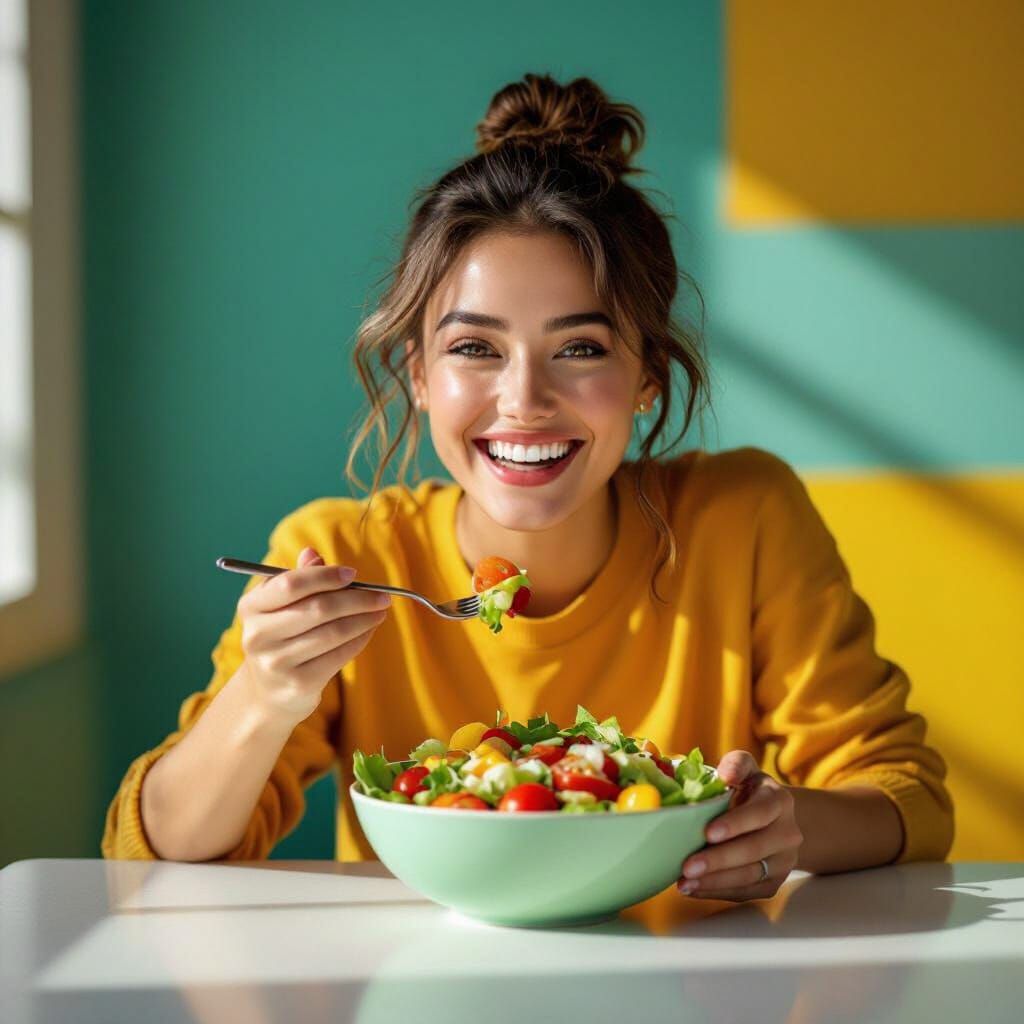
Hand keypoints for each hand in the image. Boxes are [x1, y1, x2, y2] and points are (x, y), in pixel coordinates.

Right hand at [238, 546, 390, 721]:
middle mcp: (258, 636)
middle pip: (318, 608)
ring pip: (333, 632)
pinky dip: (360, 639)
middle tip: (382, 596)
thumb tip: (313, 554)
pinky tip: (369, 630)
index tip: (353, 574)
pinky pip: (339, 655)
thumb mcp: (281, 606)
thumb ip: (298, 579)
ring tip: (380, 611)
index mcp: (250, 608)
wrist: (269, 691)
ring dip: (364, 619)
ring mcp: (277, 663)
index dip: (325, 577)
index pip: (291, 584)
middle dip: (357, 599)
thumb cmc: (281, 636)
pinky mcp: (298, 683)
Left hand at [677, 751, 802, 901]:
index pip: (760, 814)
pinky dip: (717, 892)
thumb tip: (725, 775)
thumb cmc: (749, 789)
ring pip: (750, 876)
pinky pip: (746, 892)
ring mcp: (783, 862)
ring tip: (685, 882)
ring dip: (715, 881)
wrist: (773, 819)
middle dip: (719, 860)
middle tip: (688, 866)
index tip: (708, 833)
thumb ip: (736, 765)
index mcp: (780, 801)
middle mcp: (788, 834)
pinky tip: (694, 888)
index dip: (735, 824)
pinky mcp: (773, 883)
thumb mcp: (745, 769)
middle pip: (754, 850)